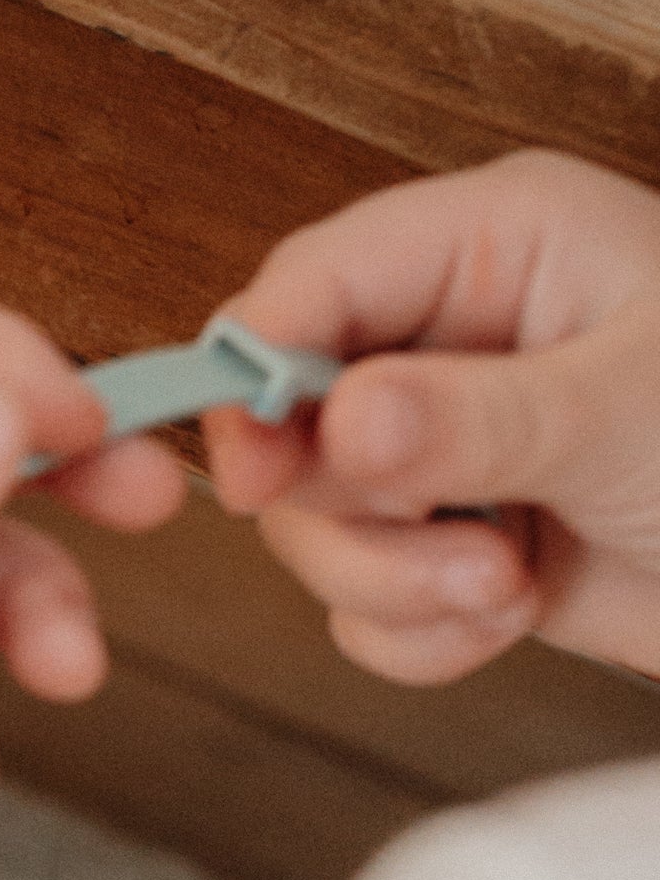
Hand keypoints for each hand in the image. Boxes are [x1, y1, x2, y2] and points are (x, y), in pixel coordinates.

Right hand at [205, 152, 659, 685]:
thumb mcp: (627, 412)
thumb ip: (474, 419)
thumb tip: (336, 422)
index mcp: (493, 246)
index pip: (312, 284)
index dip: (259, 375)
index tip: (258, 472)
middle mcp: (452, 338)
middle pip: (290, 422)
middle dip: (353, 515)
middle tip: (454, 546)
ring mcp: (450, 448)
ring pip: (317, 526)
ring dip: (394, 586)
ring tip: (506, 587)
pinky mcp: (457, 543)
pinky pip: (364, 603)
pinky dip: (420, 634)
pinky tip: (510, 614)